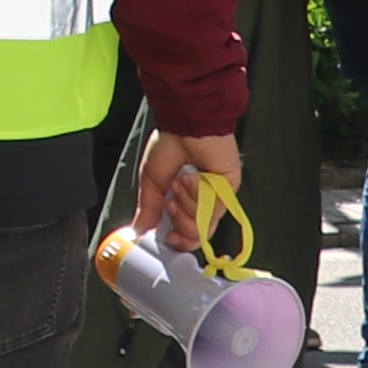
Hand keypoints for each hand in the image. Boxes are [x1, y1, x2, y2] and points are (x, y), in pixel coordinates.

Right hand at [134, 131, 242, 249]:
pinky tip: (193, 177)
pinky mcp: (228, 192)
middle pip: (196, 236)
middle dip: (180, 222)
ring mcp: (215, 199)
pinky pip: (213, 210)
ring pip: (204, 225)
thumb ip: (148, 209)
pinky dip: (198, 195)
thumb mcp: (151, 181)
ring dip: (186, 204)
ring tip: (181, 181)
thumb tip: (139, 231)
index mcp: (180, 203)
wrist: (186, 127)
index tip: (168, 236)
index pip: (184, 234)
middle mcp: (200, 204)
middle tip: (171, 202)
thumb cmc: (169, 147)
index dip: (177, 240)